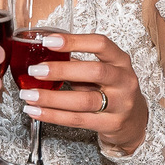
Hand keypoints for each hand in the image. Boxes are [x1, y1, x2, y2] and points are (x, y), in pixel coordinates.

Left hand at [18, 33, 148, 153]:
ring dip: (52, 98)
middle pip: (94, 72)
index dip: (74, 41)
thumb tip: (45, 53)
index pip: (100, 44)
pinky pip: (78, 120)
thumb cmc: (113, 90)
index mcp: (120, 60)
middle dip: (61, 70)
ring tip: (30, 95)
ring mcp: (120, 104)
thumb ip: (78, 63)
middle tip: (35, 70)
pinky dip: (53, 116)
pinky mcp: (111, 124)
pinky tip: (37, 111)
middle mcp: (124, 80)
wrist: (135, 121)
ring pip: (84, 101)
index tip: (48, 41)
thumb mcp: (103, 71)